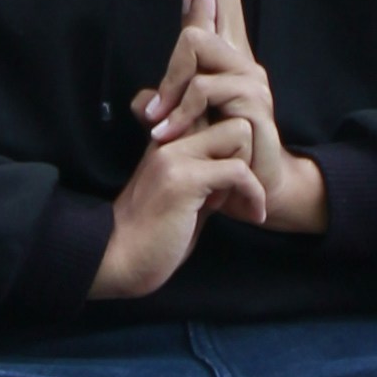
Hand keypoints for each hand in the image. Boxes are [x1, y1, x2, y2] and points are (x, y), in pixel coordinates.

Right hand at [86, 80, 266, 298]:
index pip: (214, 115)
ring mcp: (174, 155)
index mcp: (166, 140)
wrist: (122, 261)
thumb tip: (239, 166)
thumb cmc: (154, 236)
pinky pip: (238, 170)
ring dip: (248, 169)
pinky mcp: (184, 179)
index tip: (240, 182)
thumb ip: (205, 175)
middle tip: (240, 191)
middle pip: (232, 118)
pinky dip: (254, 192)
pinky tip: (253, 215)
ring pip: (238, 133)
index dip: (235, 147)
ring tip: (239, 202)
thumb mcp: (184, 195)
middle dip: (246, 154)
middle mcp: (168, 139)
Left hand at [131, 0, 329, 244]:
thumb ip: (169, 101)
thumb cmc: (218, 148)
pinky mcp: (253, 106)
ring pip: (197, 46)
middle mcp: (241, 54)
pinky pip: (204, 92)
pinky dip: (179, 113)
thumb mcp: (183, 119)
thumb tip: (145, 92)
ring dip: (171, 84)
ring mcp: (251, 77)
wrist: (258, 187)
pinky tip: (165, 133)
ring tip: (159, 122)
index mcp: (224, 51)